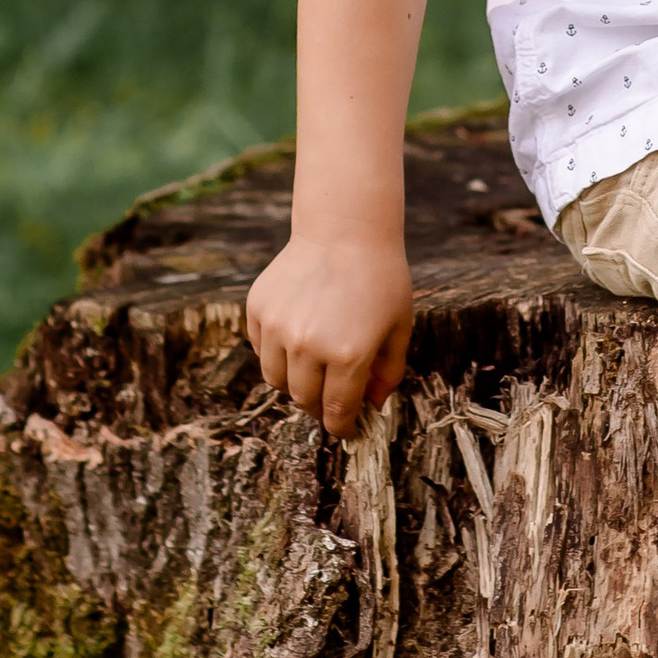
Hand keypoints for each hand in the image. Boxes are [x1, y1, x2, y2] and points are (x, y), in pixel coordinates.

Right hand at [245, 233, 414, 440]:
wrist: (345, 229)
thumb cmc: (380, 277)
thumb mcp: (399, 327)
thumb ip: (388, 372)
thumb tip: (374, 406)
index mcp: (348, 356)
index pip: (336, 412)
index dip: (341, 426)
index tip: (344, 428)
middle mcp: (308, 347)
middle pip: (304, 400)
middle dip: (319, 406)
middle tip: (330, 398)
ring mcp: (279, 328)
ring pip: (277, 380)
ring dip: (294, 383)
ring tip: (312, 370)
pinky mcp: (258, 310)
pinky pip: (262, 350)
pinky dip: (276, 354)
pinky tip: (296, 339)